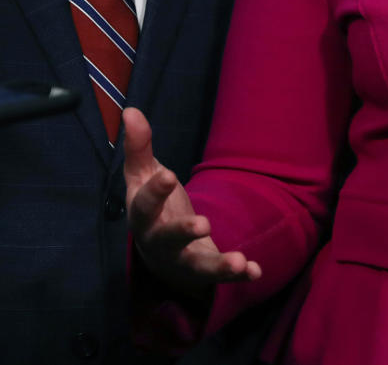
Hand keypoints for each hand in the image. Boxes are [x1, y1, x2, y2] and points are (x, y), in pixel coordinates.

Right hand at [124, 107, 260, 294]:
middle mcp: (160, 242)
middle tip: (204, 224)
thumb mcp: (143, 176)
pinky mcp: (203, 271)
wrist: (158, 253)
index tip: (169, 174)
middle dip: (183, 233)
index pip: (145, 205)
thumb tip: (131, 110)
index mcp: (143, 216)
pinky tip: (255, 271)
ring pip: (197, 266)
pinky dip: (238, 275)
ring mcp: (182, 259)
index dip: (155, 191)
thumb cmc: (152, 206)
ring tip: (238, 261)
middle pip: (168, 240)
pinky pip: (219, 276)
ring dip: (218, 266)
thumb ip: (139, 147)